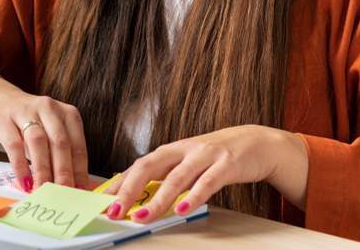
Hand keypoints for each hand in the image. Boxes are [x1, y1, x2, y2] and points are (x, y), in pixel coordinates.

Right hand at [0, 75, 89, 191]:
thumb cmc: (30, 121)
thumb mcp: (50, 132)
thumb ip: (60, 154)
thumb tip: (71, 185)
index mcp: (66, 113)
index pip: (77, 145)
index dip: (80, 170)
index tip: (79, 191)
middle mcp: (48, 109)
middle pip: (59, 142)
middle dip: (63, 171)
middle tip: (64, 193)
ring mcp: (25, 112)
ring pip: (38, 141)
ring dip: (42, 168)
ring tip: (44, 189)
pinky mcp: (4, 119)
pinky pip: (14, 144)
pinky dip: (20, 166)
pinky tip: (24, 181)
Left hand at [103, 125, 307, 221]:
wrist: (257, 142)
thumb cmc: (217, 156)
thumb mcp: (188, 164)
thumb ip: (166, 178)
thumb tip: (137, 195)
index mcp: (170, 150)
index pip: (138, 166)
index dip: (118, 184)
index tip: (102, 202)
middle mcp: (184, 149)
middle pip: (149, 167)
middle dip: (129, 190)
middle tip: (114, 211)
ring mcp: (205, 155)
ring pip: (176, 178)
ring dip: (157, 199)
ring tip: (142, 217)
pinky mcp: (226, 164)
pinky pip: (207, 182)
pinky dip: (194, 196)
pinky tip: (183, 209)